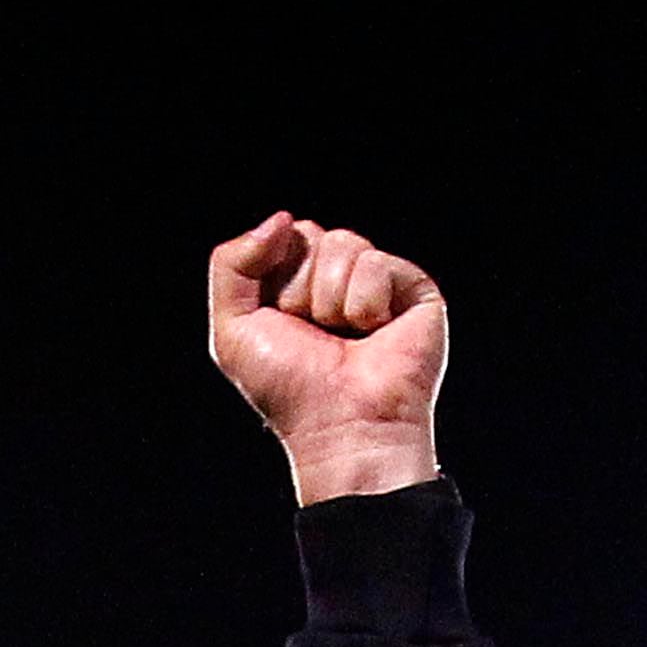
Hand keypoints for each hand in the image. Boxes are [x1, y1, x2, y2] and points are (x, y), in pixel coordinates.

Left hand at [208, 214, 446, 504]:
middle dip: (302, 289)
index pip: (284, 237)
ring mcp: (379, 283)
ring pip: (344, 244)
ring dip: (332, 301)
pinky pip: (375, 264)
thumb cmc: (289, 389)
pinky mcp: (414, 289)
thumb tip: (283, 219)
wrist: (341, 427)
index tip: (284, 324)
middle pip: (311, 235)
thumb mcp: (233, 327)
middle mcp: (340, 278)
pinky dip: (365, 306)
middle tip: (318, 335)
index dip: (276, 279)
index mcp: (300, 282)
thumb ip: (232, 263)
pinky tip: (375, 335)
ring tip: (346, 339)